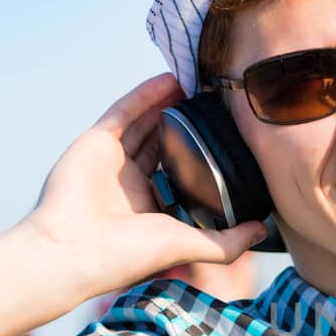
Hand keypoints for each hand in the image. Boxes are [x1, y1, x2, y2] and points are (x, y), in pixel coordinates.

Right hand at [23, 74, 267, 299]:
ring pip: (145, 122)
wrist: (72, 251)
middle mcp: (132, 182)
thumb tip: (263, 231)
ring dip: (169, 103)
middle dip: (188, 121)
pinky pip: (123, 112)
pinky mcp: (94, 142)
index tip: (230, 133)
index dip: (204, 152)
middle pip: (164, 141)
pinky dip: (145, 96)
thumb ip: (227, 241)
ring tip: (197, 83)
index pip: (183, 171)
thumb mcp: (188, 245)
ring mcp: (112, 161)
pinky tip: (168, 80)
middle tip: (215, 100)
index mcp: (152, 206)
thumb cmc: (126, 255)